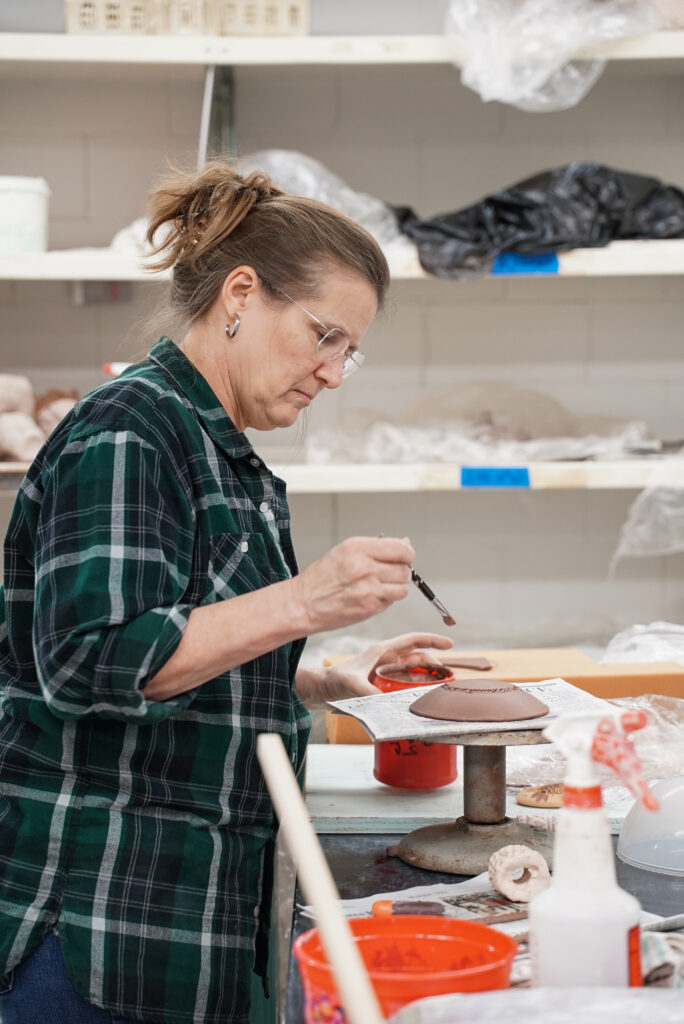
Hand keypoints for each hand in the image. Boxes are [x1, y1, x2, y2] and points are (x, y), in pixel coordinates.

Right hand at [289, 536, 415, 635]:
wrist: (303, 604)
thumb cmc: (321, 578)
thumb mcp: (345, 551)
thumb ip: (377, 547)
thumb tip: (405, 544)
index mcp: (357, 548)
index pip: (401, 549)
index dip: (407, 554)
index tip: (405, 556)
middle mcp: (364, 567)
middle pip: (404, 569)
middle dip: (400, 571)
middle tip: (388, 573)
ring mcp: (368, 589)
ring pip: (403, 588)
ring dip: (396, 587)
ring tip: (380, 585)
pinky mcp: (369, 608)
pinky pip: (391, 602)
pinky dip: (386, 599)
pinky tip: (371, 595)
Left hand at [295, 632, 453, 705]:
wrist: (323, 689)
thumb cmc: (334, 680)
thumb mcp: (351, 684)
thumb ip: (367, 692)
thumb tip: (386, 702)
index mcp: (382, 652)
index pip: (412, 640)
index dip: (432, 640)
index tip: (450, 644)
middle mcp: (386, 659)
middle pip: (417, 656)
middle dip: (434, 663)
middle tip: (448, 676)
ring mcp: (386, 671)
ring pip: (413, 670)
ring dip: (427, 676)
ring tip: (440, 686)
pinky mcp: (383, 684)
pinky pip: (405, 683)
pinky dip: (416, 688)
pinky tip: (422, 697)